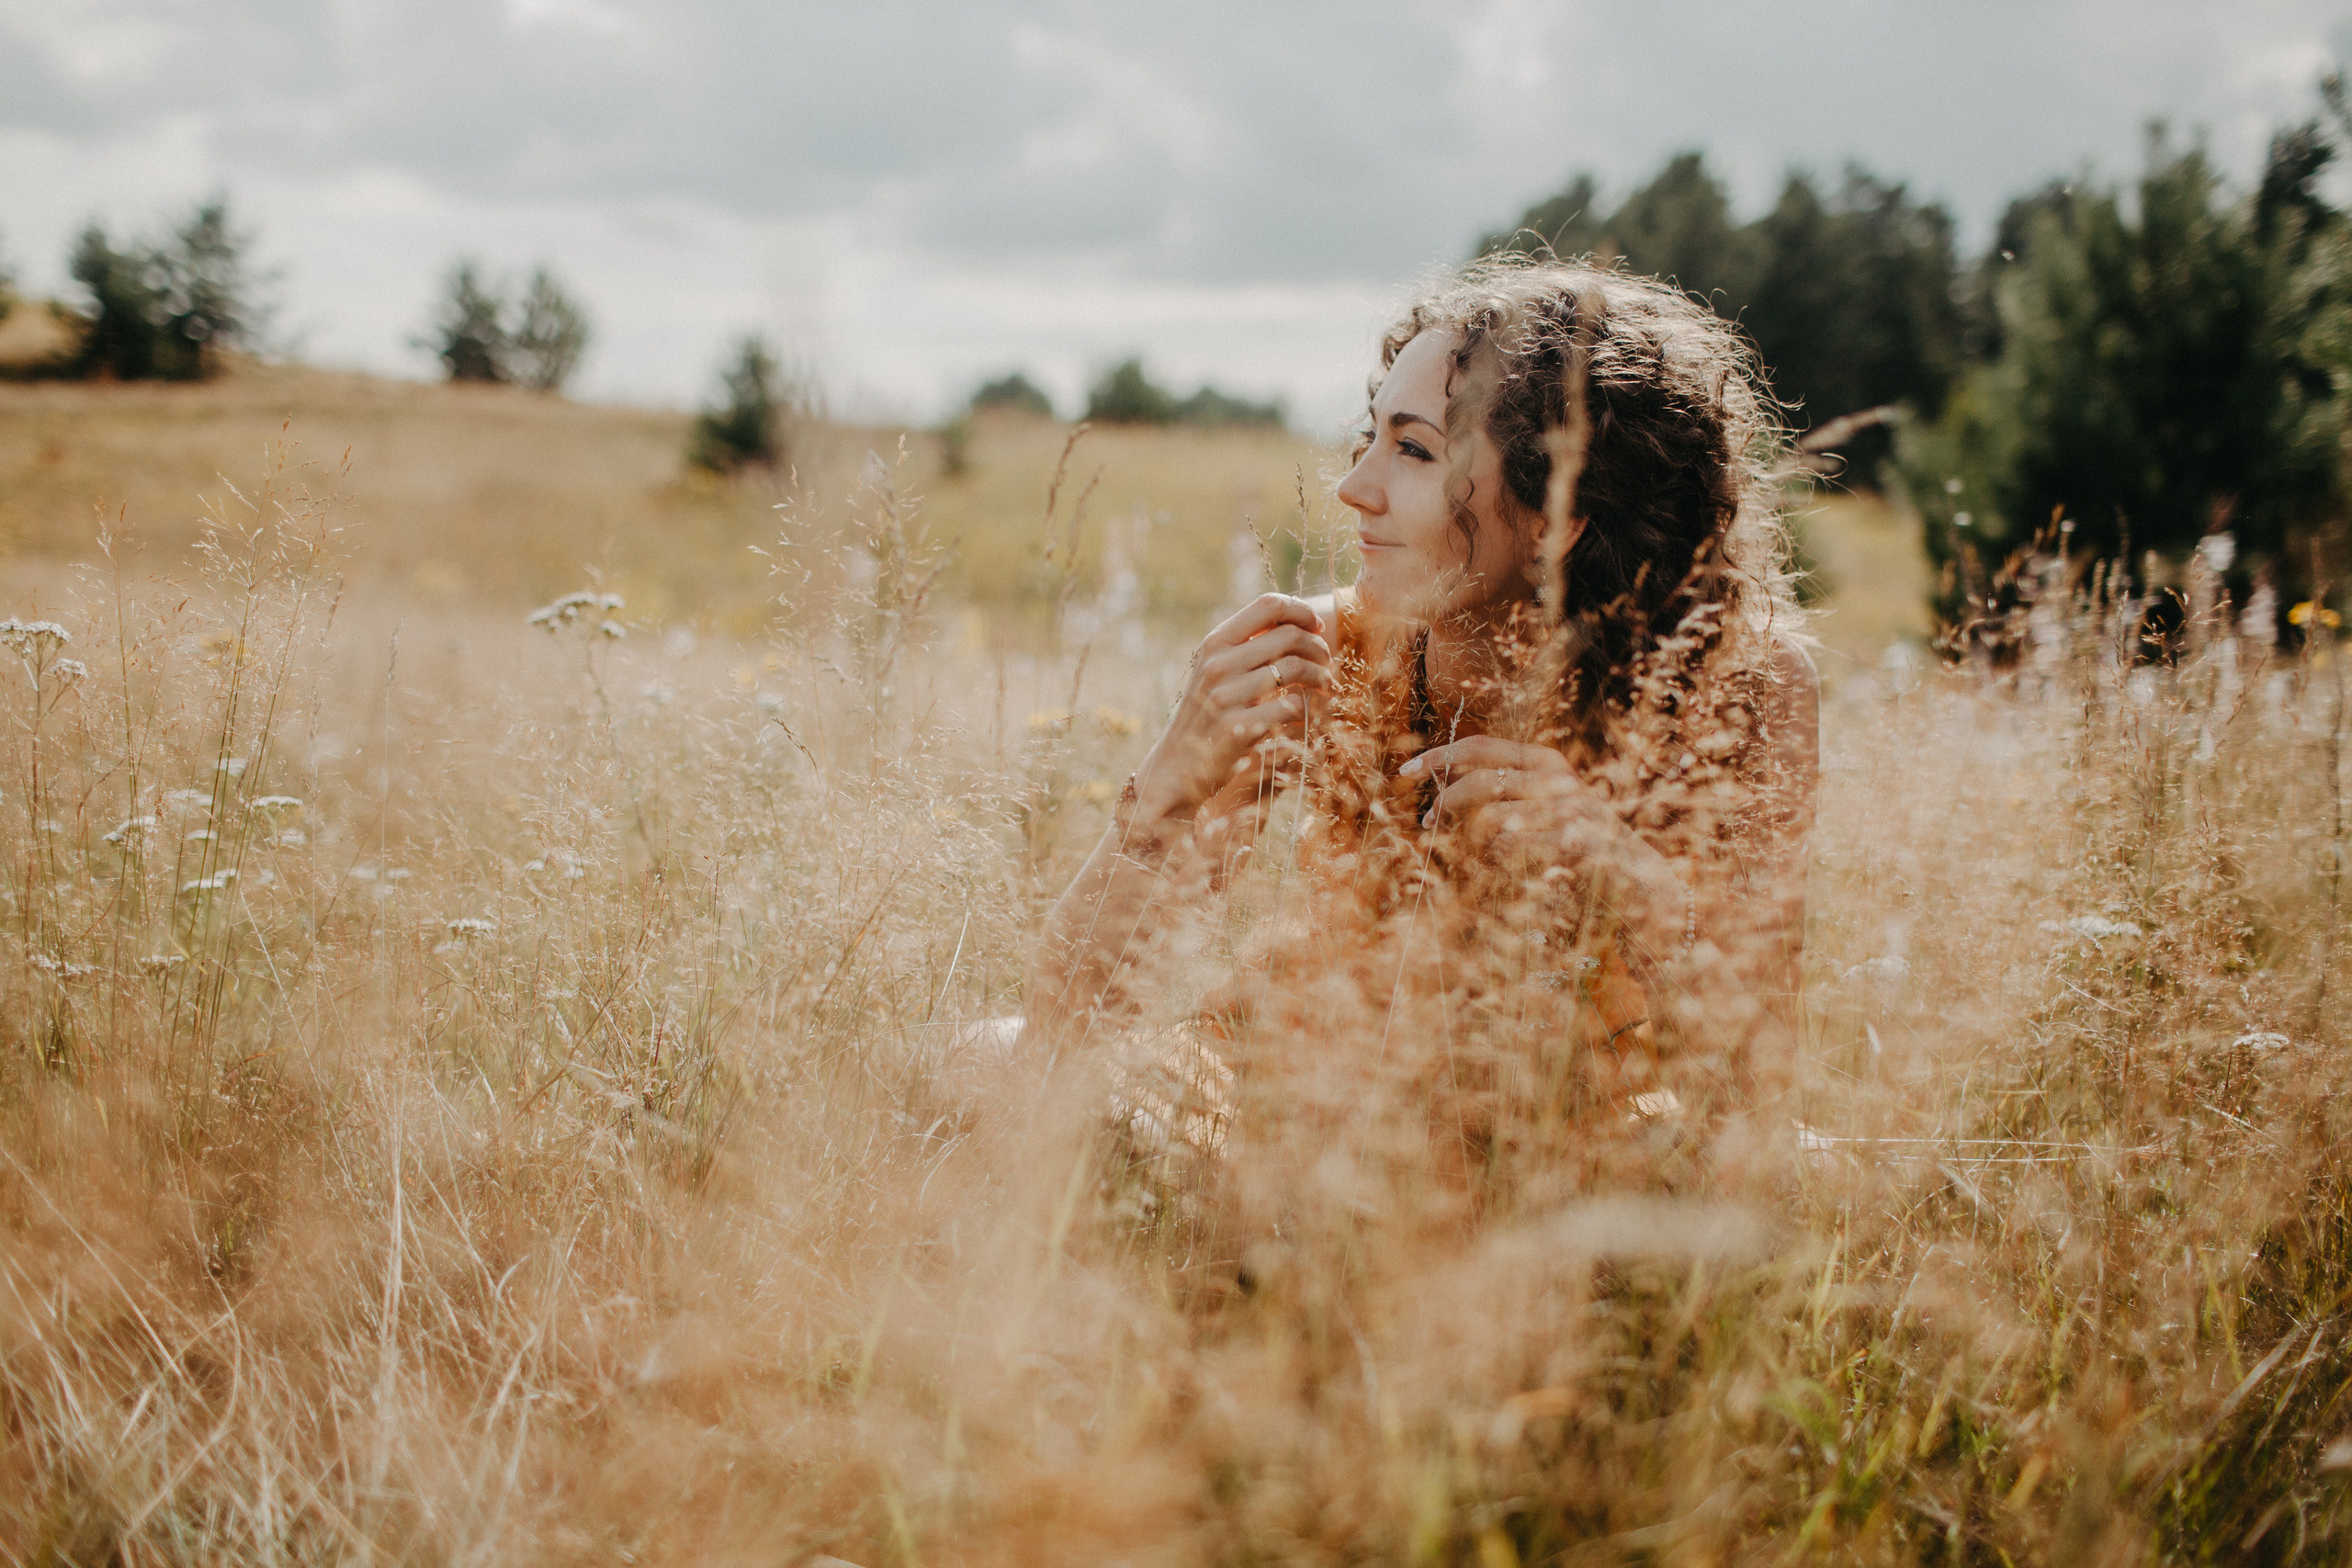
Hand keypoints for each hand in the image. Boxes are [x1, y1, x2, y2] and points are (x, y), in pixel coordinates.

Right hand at [1131, 594, 1333, 826]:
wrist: (1176, 766)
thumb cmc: (1204, 716)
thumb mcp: (1214, 672)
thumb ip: (1245, 647)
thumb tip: (1294, 624)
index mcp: (1215, 643)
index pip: (1268, 605)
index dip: (1301, 611)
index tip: (1316, 627)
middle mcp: (1219, 664)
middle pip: (1289, 635)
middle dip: (1318, 646)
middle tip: (1327, 661)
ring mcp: (1227, 696)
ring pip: (1295, 668)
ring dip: (1321, 676)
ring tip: (1328, 687)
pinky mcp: (1239, 728)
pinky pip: (1291, 706)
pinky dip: (1307, 708)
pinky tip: (1307, 714)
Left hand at [1401, 735, 1623, 870]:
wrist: (1636, 877)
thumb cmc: (1579, 842)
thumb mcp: (1542, 804)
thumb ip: (1500, 787)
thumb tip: (1443, 772)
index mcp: (1545, 761)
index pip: (1480, 747)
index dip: (1438, 755)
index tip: (1405, 771)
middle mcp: (1556, 777)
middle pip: (1478, 780)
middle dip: (1445, 802)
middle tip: (1426, 823)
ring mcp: (1566, 808)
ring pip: (1490, 820)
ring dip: (1477, 844)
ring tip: (1489, 858)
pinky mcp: (1572, 841)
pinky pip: (1512, 851)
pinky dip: (1503, 864)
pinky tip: (1522, 871)